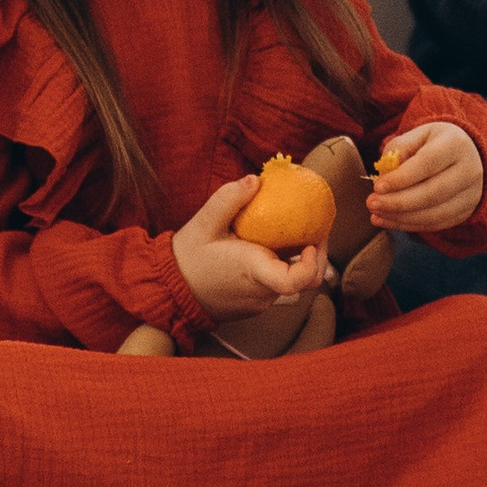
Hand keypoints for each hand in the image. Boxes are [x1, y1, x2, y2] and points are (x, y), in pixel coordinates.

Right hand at [171, 175, 330, 326]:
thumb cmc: (187, 258)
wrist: (170, 291)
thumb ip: (229, 199)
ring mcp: (258, 304)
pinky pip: (274, 289)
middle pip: (304, 282)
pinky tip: (269, 251)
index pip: (295, 281)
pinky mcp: (253, 307)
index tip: (312, 241)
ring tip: (292, 237)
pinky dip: (279, 270)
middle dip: (316, 257)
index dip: (313, 263)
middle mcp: (260, 293)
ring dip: (295, 263)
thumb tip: (255, 180)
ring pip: (290, 285)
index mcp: (253, 272)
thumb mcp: (203, 223)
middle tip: (314, 232)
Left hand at [368, 120, 486, 234]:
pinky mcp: (466, 212)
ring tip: (376, 215)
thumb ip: (400, 149)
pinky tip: (389, 221)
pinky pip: (436, 224)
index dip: (401, 178)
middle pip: (432, 193)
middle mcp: (469, 170)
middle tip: (372, 203)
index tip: (377, 186)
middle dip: (398, 202)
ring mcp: (471, 194)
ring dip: (401, 217)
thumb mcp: (418, 135)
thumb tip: (385, 174)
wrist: (468, 155)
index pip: (428, 163)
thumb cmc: (436, 143)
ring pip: (434, 214)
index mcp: (456, 144)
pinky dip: (410, 225)